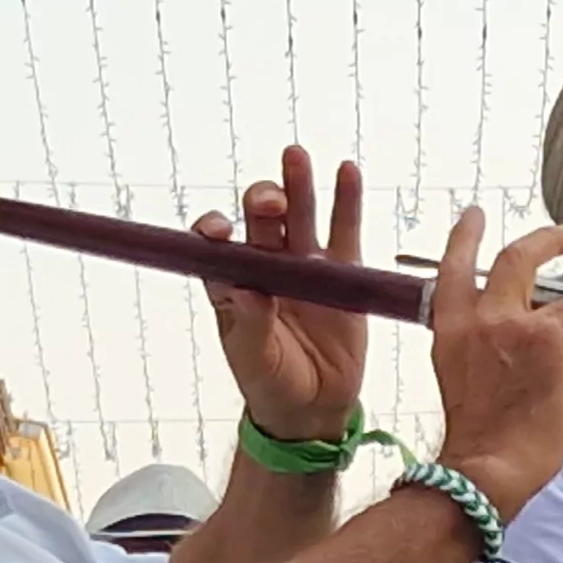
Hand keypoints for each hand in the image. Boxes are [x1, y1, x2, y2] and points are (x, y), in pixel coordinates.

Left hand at [192, 146, 374, 443]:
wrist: (313, 407)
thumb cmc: (272, 383)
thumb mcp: (254, 360)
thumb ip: (250, 325)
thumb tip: (247, 292)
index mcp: (232, 285)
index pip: (217, 247)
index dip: (216, 231)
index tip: (222, 231)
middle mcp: (266, 267)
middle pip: (262, 222)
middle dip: (262, 203)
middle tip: (269, 199)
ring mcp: (305, 266)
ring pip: (300, 216)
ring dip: (297, 185)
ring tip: (296, 156)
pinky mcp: (342, 273)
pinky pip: (344, 232)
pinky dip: (346, 201)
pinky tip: (346, 172)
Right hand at [422, 211, 562, 515]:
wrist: (488, 468)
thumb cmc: (480, 449)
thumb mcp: (467, 390)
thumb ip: (487, 360)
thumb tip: (521, 360)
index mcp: (449, 334)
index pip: (451, 273)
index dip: (464, 241)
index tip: (474, 218)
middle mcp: (479, 319)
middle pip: (508, 259)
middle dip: (538, 241)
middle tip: (561, 234)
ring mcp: (517, 324)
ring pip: (548, 272)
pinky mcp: (556, 337)